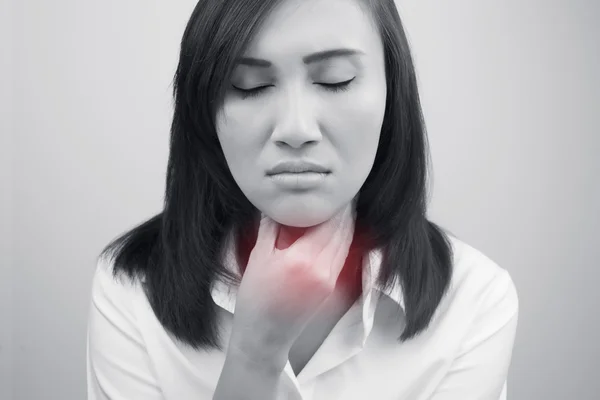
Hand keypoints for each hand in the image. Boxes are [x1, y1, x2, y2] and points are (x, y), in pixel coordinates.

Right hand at [229, 203, 355, 361]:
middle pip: (343, 231)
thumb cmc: (255, 299)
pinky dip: (342, 241)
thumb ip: (270, 227)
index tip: (335, 189)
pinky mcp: (332, 288)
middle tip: (343, 193)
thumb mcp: (258, 257)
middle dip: (345, 210)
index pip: (328, 222)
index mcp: (302, 259)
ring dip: (346, 224)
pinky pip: (342, 257)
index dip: (335, 204)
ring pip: (346, 244)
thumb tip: (275, 204)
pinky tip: (335, 232)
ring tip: (342, 208)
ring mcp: (330, 280)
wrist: (264, 336)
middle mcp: (321, 270)